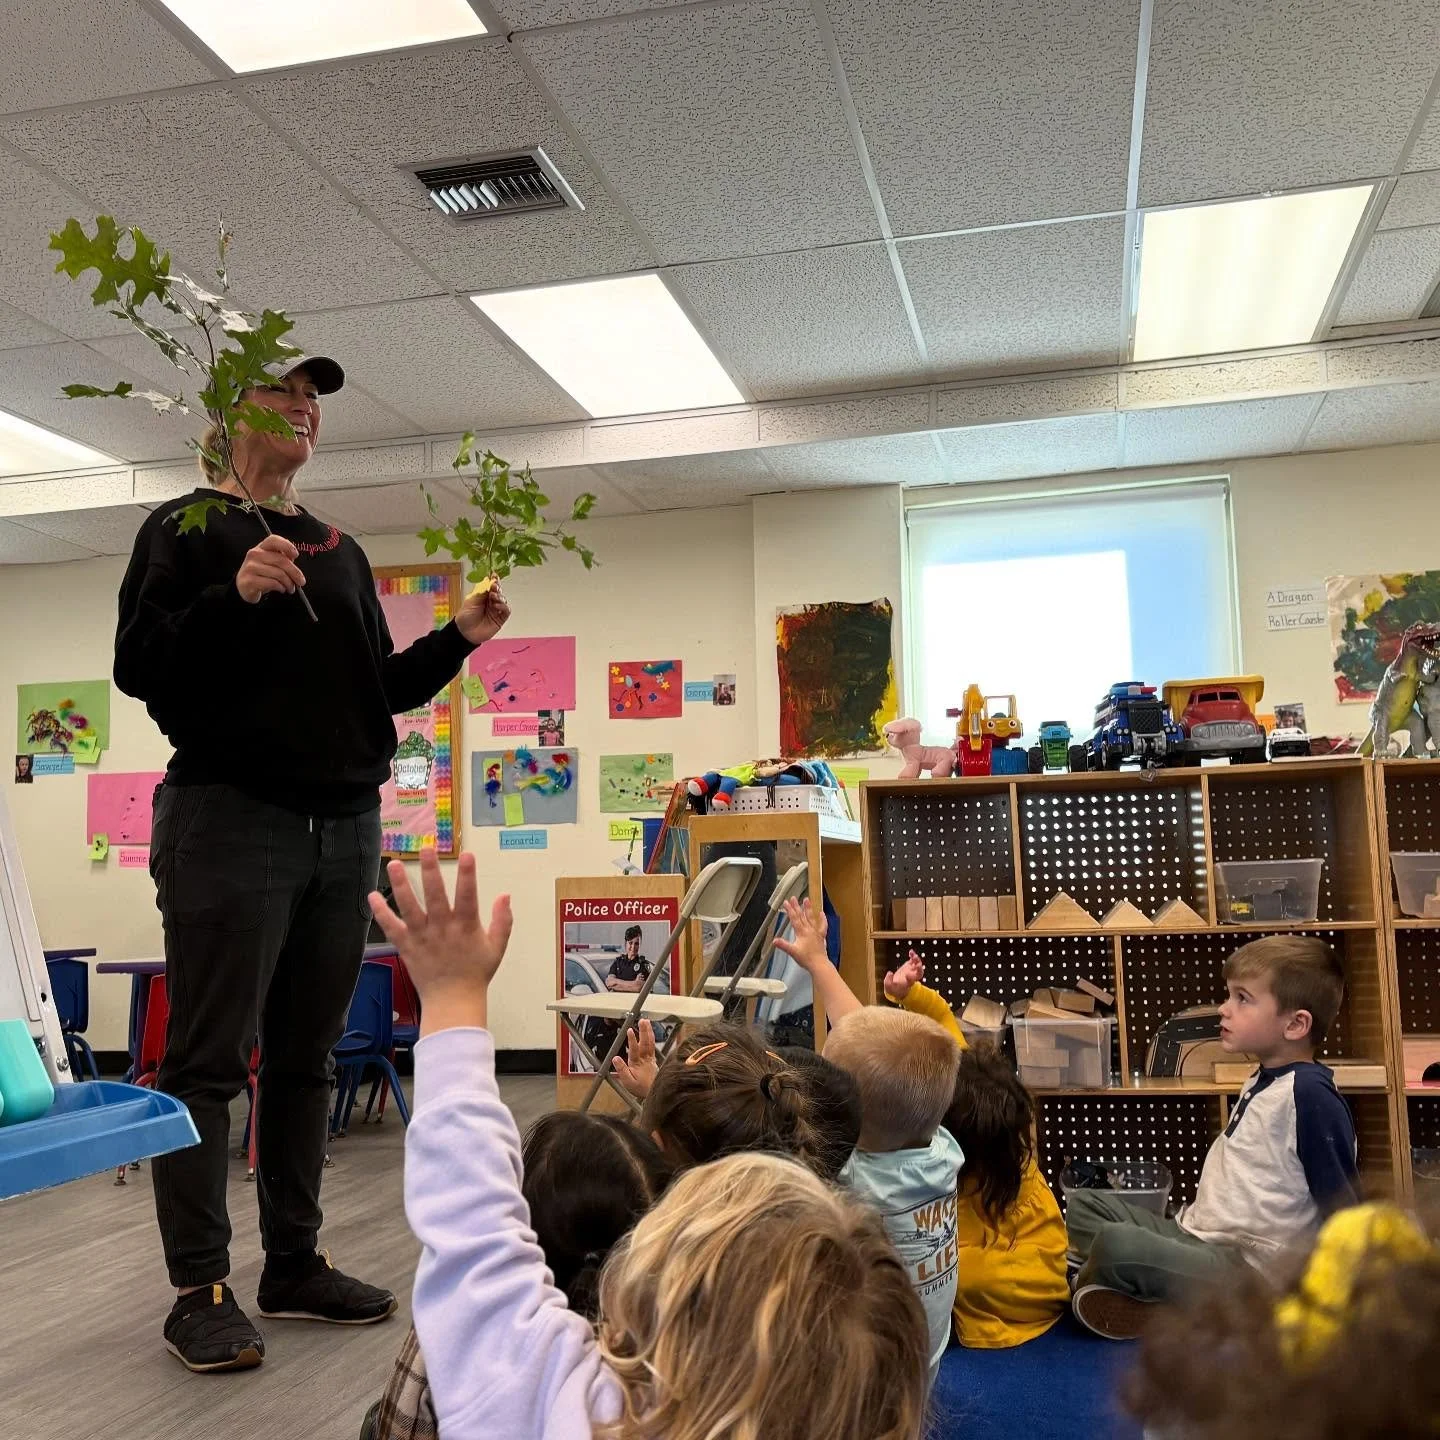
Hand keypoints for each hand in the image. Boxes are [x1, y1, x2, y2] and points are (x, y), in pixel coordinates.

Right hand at [235, 534, 305, 602]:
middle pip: (281, 560)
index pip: (274, 540)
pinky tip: (281, 589)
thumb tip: (293, 560)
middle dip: (295, 573)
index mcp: (261, 547)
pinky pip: (272, 583)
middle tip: (301, 582)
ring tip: (290, 587)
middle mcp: (254, 554)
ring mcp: (250, 567)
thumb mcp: (272, 563)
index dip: (287, 545)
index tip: (296, 555)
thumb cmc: (262, 573)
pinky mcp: (249, 581)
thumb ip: (283, 558)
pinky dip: (281, 587)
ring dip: (289, 583)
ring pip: (279, 574)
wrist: (245, 587)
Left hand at [369, 849, 512, 1034]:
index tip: (467, 854)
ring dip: (402, 885)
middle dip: (431, 871)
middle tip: (426, 849)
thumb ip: (502, 920)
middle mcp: (442, 929)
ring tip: (395, 864)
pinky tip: (373, 896)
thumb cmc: (476, 974)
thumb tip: (505, 895)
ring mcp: (422, 937)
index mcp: (466, 927)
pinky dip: (381, 913)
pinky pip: (391, 928)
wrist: (453, 1002)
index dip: (468, 875)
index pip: (468, 896)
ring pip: (410, 908)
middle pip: (435, 896)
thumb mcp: (497, 947)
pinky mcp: (406, 947)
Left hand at [456, 576, 510, 645]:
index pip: (490, 586)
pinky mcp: (500, 619)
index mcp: (483, 596)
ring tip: (493, 596)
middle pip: (498, 592)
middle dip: (497, 587)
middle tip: (494, 585)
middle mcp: (490, 602)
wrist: (465, 632)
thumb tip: (488, 580)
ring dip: (500, 597)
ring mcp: (496, 610)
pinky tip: (497, 606)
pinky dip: (503, 607)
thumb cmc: (465, 616)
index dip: (493, 580)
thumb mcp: (471, 601)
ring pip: (503, 600)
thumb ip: (481, 592)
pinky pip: (506, 611)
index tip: (494, 575)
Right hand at [612, 1020, 657, 1098]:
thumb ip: (621, 1070)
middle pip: (644, 1043)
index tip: (629, 1030)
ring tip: (646, 1021)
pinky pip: (653, 1045)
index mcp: (637, 1064)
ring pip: (650, 1043)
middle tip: (642, 1021)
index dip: (632, 1040)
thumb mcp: (628, 1082)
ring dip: (648, 1031)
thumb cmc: (641, 1088)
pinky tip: (650, 1032)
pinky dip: (652, 1037)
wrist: (654, 1092)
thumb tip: (615, 1058)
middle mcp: (645, 1059)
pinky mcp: (653, 1059)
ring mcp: (650, 1058)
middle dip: (643, 1031)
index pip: (634, 1050)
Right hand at [774, 897, 829, 973]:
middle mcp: (809, 930)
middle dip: (796, 906)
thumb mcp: (792, 952)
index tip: (786, 902)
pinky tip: (822, 914)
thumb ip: (783, 945)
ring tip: (806, 900)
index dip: (789, 910)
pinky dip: (822, 919)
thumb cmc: (806, 958)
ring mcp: (815, 932)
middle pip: (801, 916)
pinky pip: (822, 926)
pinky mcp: (821, 936)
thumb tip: (774, 941)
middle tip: (793, 898)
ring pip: (811, 918)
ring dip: (808, 909)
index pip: (794, 918)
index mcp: (801, 932)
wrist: (819, 964)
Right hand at [884, 949, 924, 1002]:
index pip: (912, 980)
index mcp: (908, 983)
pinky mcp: (909, 965)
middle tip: (918, 965)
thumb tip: (890, 973)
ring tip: (914, 956)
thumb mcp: (888, 987)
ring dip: (917, 960)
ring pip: (918, 965)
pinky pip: (913, 960)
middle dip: (919, 969)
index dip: (911, 977)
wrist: (896, 986)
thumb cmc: (893, 988)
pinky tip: (911, 951)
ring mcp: (911, 970)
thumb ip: (888, 980)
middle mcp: (912, 976)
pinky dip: (913, 955)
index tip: (906, 975)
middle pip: (919, 973)